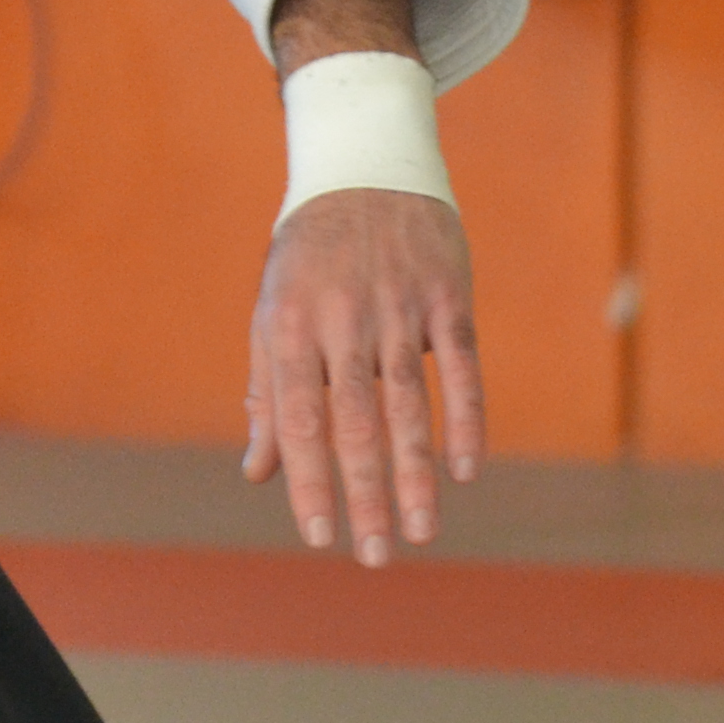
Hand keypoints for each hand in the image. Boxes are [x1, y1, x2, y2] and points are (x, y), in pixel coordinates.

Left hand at [242, 188, 482, 564]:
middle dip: (364, 493)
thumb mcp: (274, 313)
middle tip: (373, 556)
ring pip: (408, 403)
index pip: (298, 419)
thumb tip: (258, 472)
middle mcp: (342, 319)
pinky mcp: (446, 297)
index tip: (319, 536)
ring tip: (420, 532)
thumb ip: (268, 393)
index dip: (308, 480)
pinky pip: (460, 367)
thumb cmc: (310, 257)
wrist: (366, 166)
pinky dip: (465, 419)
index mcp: (290, 326)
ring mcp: (397, 307)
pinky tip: (464, 471)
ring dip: (415, 473)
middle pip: (353, 421)